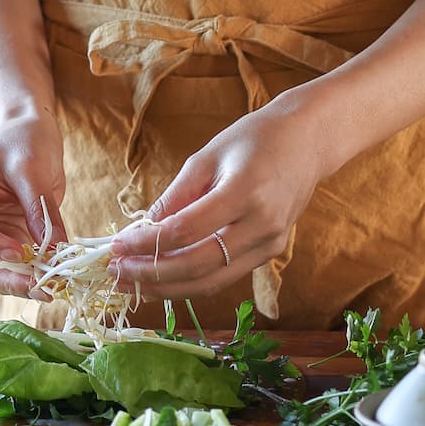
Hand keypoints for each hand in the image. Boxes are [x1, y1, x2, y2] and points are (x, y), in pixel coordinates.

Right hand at [0, 109, 65, 295]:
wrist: (30, 136)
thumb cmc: (23, 140)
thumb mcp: (32, 166)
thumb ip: (38, 206)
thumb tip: (53, 247)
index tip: (17, 252)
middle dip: (5, 275)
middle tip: (38, 287)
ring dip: (17, 283)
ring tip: (48, 290)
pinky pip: (7, 268)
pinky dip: (26, 278)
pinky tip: (48, 284)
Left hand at [108, 97, 327, 299]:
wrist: (308, 141)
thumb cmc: (255, 138)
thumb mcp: (208, 155)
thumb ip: (176, 195)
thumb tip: (141, 230)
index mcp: (244, 193)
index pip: (185, 231)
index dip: (146, 243)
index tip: (116, 246)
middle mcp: (261, 226)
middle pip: (197, 267)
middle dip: (151, 274)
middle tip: (117, 272)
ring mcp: (270, 244)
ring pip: (211, 282)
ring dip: (168, 287)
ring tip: (134, 282)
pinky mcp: (271, 253)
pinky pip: (225, 275)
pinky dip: (192, 280)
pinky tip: (165, 276)